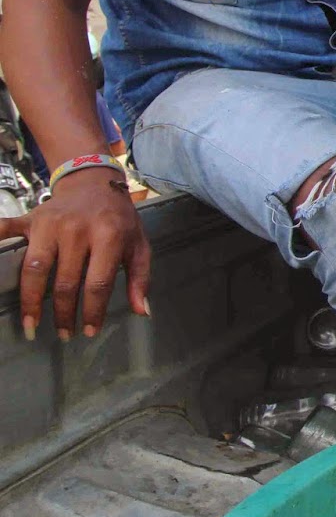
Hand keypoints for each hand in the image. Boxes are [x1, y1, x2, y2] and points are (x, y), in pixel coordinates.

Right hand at [3, 168, 151, 340]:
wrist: (95, 183)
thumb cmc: (119, 219)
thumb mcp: (138, 244)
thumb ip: (140, 278)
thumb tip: (141, 311)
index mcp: (108, 235)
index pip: (98, 282)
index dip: (93, 310)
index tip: (89, 331)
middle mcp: (77, 229)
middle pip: (65, 281)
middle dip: (63, 313)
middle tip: (64, 334)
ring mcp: (50, 223)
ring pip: (34, 267)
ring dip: (31, 300)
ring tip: (32, 325)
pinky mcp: (31, 218)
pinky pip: (6, 230)